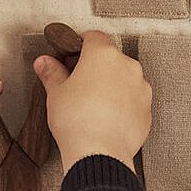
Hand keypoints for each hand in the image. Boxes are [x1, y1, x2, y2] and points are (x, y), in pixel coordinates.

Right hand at [34, 31, 150, 172]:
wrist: (98, 153)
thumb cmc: (76, 120)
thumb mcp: (56, 93)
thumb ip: (52, 73)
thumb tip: (44, 63)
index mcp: (103, 54)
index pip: (93, 37)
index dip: (80, 46)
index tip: (71, 58)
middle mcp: (127, 66)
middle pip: (110, 58)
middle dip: (95, 68)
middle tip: (78, 85)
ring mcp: (140, 88)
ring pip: (124, 79)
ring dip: (111, 86)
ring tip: (92, 105)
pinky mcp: (147, 110)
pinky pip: (133, 101)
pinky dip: (122, 106)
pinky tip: (106, 119)